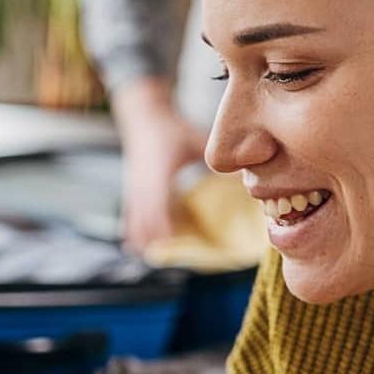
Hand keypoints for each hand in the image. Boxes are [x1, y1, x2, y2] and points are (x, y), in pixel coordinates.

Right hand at [112, 77, 206, 251]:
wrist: (144, 116)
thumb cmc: (172, 129)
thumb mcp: (195, 141)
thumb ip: (216, 158)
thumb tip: (244, 174)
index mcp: (160, 174)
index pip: (158, 204)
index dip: (163, 224)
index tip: (173, 241)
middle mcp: (144, 184)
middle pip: (144, 219)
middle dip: (155, 239)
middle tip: (171, 258)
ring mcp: (134, 187)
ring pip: (134, 220)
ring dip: (144, 238)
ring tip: (157, 257)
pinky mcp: (131, 189)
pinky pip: (129, 215)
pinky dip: (133, 231)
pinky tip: (136, 246)